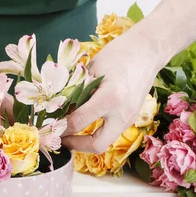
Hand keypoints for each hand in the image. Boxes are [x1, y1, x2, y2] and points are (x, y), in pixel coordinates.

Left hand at [62, 27, 165, 152]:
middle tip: (60, 138)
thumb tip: (58, 110)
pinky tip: (83, 123)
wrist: (147, 51)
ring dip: (85, 141)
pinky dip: (95, 132)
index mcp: (110, 98)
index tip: (48, 126)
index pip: (78, 121)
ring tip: (68, 133)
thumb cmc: (118, 54)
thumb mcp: (91, 70)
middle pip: (96, 145)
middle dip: (75, 145)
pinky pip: (110, 133)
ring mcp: (129, 118)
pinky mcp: (131, 118)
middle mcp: (122, 113)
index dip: (60, 127)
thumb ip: (76, 91)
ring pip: (105, 142)